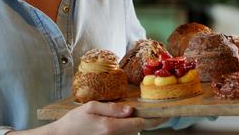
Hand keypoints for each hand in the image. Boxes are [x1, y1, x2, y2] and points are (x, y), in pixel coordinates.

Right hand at [50, 101, 166, 134]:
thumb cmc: (73, 121)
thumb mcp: (91, 107)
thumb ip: (112, 108)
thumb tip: (131, 110)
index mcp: (110, 127)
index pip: (139, 123)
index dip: (154, 120)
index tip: (165, 116)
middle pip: (137, 129)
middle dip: (143, 121)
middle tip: (147, 112)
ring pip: (130, 133)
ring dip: (133, 125)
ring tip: (127, 118)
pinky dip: (125, 129)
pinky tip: (118, 123)